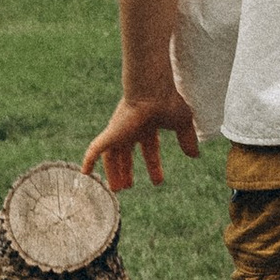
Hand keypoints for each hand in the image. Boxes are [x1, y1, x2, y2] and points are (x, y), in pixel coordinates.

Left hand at [82, 88, 201, 192]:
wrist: (153, 91)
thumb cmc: (168, 102)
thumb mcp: (182, 124)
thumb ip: (187, 139)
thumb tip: (195, 155)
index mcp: (149, 126)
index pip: (149, 148)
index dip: (153, 165)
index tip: (158, 182)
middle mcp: (132, 129)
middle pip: (127, 153)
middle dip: (127, 169)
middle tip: (128, 186)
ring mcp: (119, 131)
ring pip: (112, 155)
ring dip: (113, 172)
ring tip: (117, 189)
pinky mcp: (111, 133)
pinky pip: (95, 149)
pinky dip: (89, 160)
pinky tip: (84, 172)